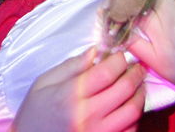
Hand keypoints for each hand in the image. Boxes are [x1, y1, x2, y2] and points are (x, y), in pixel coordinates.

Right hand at [12, 49, 144, 131]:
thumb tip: (95, 51)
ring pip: (133, 111)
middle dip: (135, 73)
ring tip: (136, 86)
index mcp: (71, 95)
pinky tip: (128, 107)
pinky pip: (130, 130)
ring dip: (140, 94)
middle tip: (136, 67)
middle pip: (125, 89)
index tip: (120, 55)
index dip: (119, 60)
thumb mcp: (44, 83)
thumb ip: (71, 66)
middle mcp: (87, 115)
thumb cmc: (35, 113)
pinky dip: (134, 117)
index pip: (107, 72)